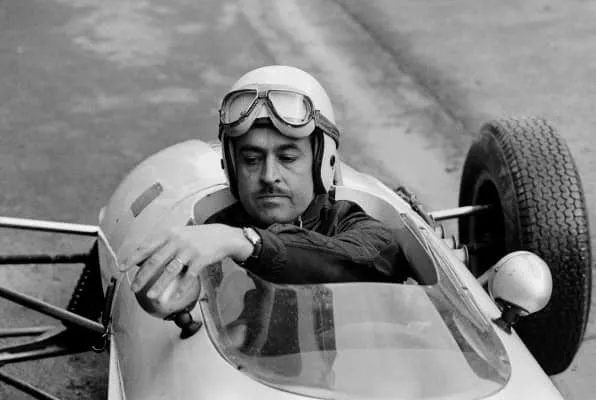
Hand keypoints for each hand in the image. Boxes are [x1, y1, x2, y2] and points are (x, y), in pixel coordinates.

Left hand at [124, 224, 251, 299]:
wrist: (222, 236)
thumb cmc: (198, 237)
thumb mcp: (179, 234)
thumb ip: (162, 244)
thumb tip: (143, 257)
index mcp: (168, 234)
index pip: (146, 247)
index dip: (132, 258)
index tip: (121, 268)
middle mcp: (177, 241)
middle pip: (155, 260)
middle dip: (142, 276)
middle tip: (134, 288)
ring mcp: (189, 250)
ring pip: (170, 270)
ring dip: (159, 285)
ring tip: (150, 296)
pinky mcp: (200, 259)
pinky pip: (188, 276)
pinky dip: (181, 287)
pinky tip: (175, 296)